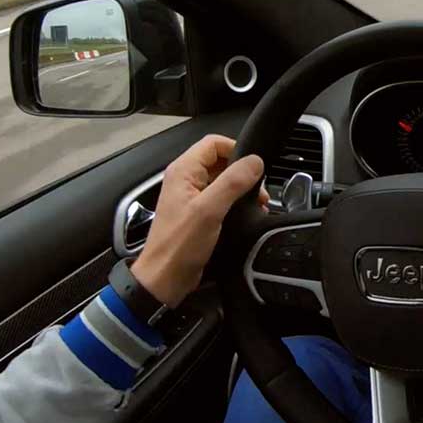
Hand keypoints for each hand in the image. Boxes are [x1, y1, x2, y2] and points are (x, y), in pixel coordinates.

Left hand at [129, 134, 267, 306]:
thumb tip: (255, 161)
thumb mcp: (209, 210)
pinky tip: (245, 215)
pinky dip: (235, 203)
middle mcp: (185, 180)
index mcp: (183, 171)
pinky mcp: (197, 214)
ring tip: (256, 204)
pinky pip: (220, 198)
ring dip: (241, 189)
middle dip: (242, 172)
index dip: (236, 149)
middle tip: (257, 190)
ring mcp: (191, 197)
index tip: (254, 167)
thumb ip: (232, 182)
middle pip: (220, 161)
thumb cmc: (179, 246)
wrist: (165, 278)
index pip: (213, 143)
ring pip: (222, 180)